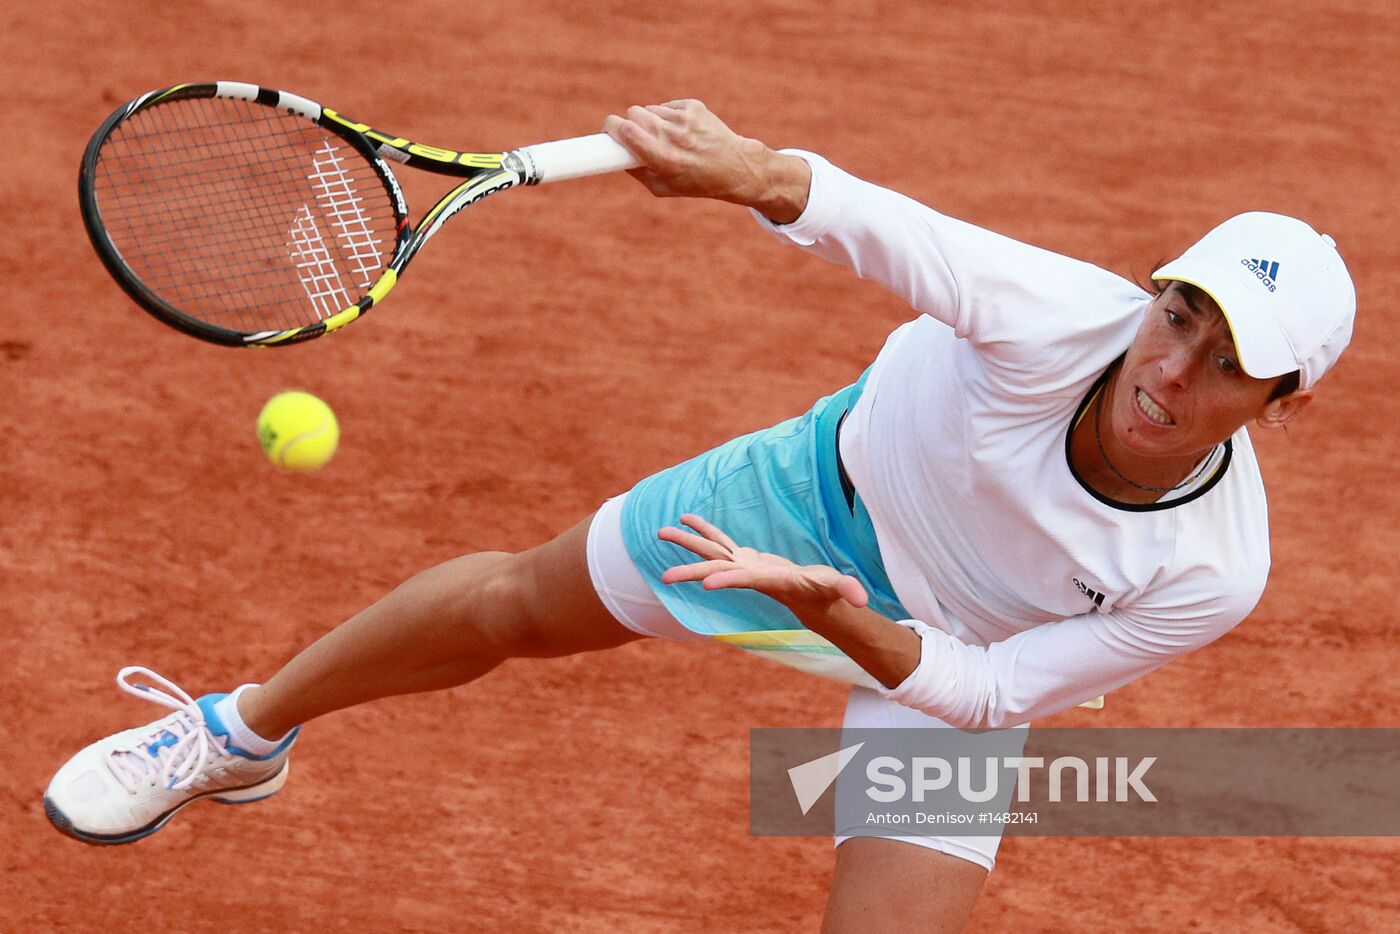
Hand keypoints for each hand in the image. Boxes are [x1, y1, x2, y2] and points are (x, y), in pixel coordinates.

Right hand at [602, 101, 810, 221]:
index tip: (606, 131)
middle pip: (633, 114)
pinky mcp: (693, 106)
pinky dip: (665, 116)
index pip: (626, 131)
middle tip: (631, 134)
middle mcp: (675, 136)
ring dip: (648, 120)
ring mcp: (685, 118)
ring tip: (663, 137)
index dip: (611, 128)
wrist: (735, 167)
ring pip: (649, 109)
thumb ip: (636, 173)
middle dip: (628, 123)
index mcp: (665, 159)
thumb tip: (615, 155)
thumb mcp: (663, 189)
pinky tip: (679, 130)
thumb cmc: (696, 182)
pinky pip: (665, 106)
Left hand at [658, 514, 868, 613]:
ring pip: (711, 552)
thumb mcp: (836, 588)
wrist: (811, 598)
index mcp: (768, 580)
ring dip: (687, 543)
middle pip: (718, 570)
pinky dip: (704, 530)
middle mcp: (750, 574)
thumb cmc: (825, 592)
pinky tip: (685, 519)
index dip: (727, 581)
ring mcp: (744, 565)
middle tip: (665, 577)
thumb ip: (847, 590)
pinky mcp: (745, 557)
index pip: (745, 580)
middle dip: (693, 571)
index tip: (706, 585)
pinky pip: (720, 541)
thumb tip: (861, 601)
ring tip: (660, 532)